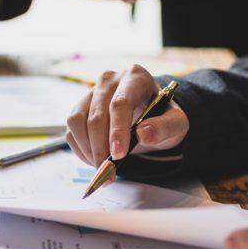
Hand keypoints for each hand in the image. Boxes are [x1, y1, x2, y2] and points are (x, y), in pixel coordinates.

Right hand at [66, 65, 188, 169]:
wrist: (150, 117)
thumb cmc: (162, 118)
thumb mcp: (176, 123)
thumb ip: (165, 127)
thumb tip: (144, 134)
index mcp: (135, 77)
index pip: (121, 103)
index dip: (117, 131)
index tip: (118, 155)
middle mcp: (109, 80)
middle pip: (96, 115)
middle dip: (100, 148)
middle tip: (108, 171)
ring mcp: (90, 93)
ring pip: (77, 121)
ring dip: (87, 149)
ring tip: (102, 167)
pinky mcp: (79, 107)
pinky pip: (71, 130)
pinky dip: (80, 149)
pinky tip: (95, 159)